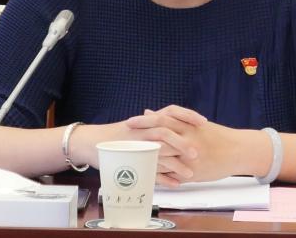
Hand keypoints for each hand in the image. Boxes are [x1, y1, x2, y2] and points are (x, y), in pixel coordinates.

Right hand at [68, 113, 202, 184]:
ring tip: (191, 173)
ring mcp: (136, 147)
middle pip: (165, 134)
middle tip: (198, 152)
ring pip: (158, 154)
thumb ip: (156, 123)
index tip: (203, 121)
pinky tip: (176, 183)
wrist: (92, 142)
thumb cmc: (119, 134)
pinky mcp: (130, 163)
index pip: (170, 112)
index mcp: (146, 120)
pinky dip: (163, 178)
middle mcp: (142, 131)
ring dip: (176, 164)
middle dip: (183, 143)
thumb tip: (177, 122)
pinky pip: (149, 171)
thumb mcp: (139, 125)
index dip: (188, 116)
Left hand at [126, 106, 263, 184]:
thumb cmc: (216, 136)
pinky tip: (145, 174)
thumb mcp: (194, 124)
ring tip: (129, 158)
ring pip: (162, 159)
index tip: (130, 122)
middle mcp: (187, 141)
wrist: (237, 151)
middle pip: (159, 138)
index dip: (145, 122)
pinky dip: (158, 175)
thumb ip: (171, 118)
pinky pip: (171, 175)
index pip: (162, 121)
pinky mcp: (192, 173)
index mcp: (188, 127)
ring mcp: (189, 159)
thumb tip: (148, 112)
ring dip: (146, 158)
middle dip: (140, 139)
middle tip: (124, 139)